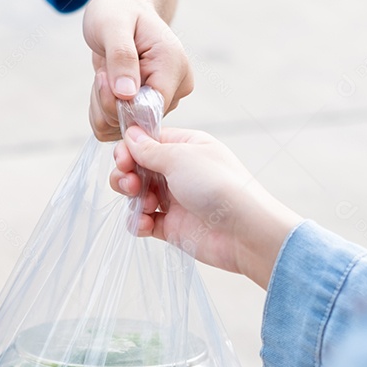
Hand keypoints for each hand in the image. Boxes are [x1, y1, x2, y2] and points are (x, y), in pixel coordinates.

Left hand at [82, 0, 192, 140]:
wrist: (122, 12)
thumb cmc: (119, 11)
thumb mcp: (113, 25)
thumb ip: (121, 57)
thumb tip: (127, 94)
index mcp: (174, 68)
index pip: (149, 110)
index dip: (118, 103)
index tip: (103, 75)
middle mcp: (176, 91)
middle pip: (135, 122)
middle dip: (107, 101)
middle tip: (103, 70)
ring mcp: (163, 104)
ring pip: (123, 130)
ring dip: (101, 105)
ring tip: (105, 74)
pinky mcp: (148, 112)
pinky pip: (116, 130)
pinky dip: (101, 112)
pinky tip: (105, 87)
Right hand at [111, 126, 301, 287]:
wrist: (242, 231)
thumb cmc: (219, 186)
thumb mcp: (180, 157)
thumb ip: (150, 149)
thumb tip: (130, 135)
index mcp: (186, 148)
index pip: (147, 142)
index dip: (130, 150)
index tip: (123, 160)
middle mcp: (179, 172)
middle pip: (138, 168)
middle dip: (127, 175)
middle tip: (130, 184)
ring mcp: (175, 200)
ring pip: (138, 195)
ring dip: (133, 199)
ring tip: (144, 205)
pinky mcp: (172, 226)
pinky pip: (144, 221)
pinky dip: (138, 222)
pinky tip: (145, 223)